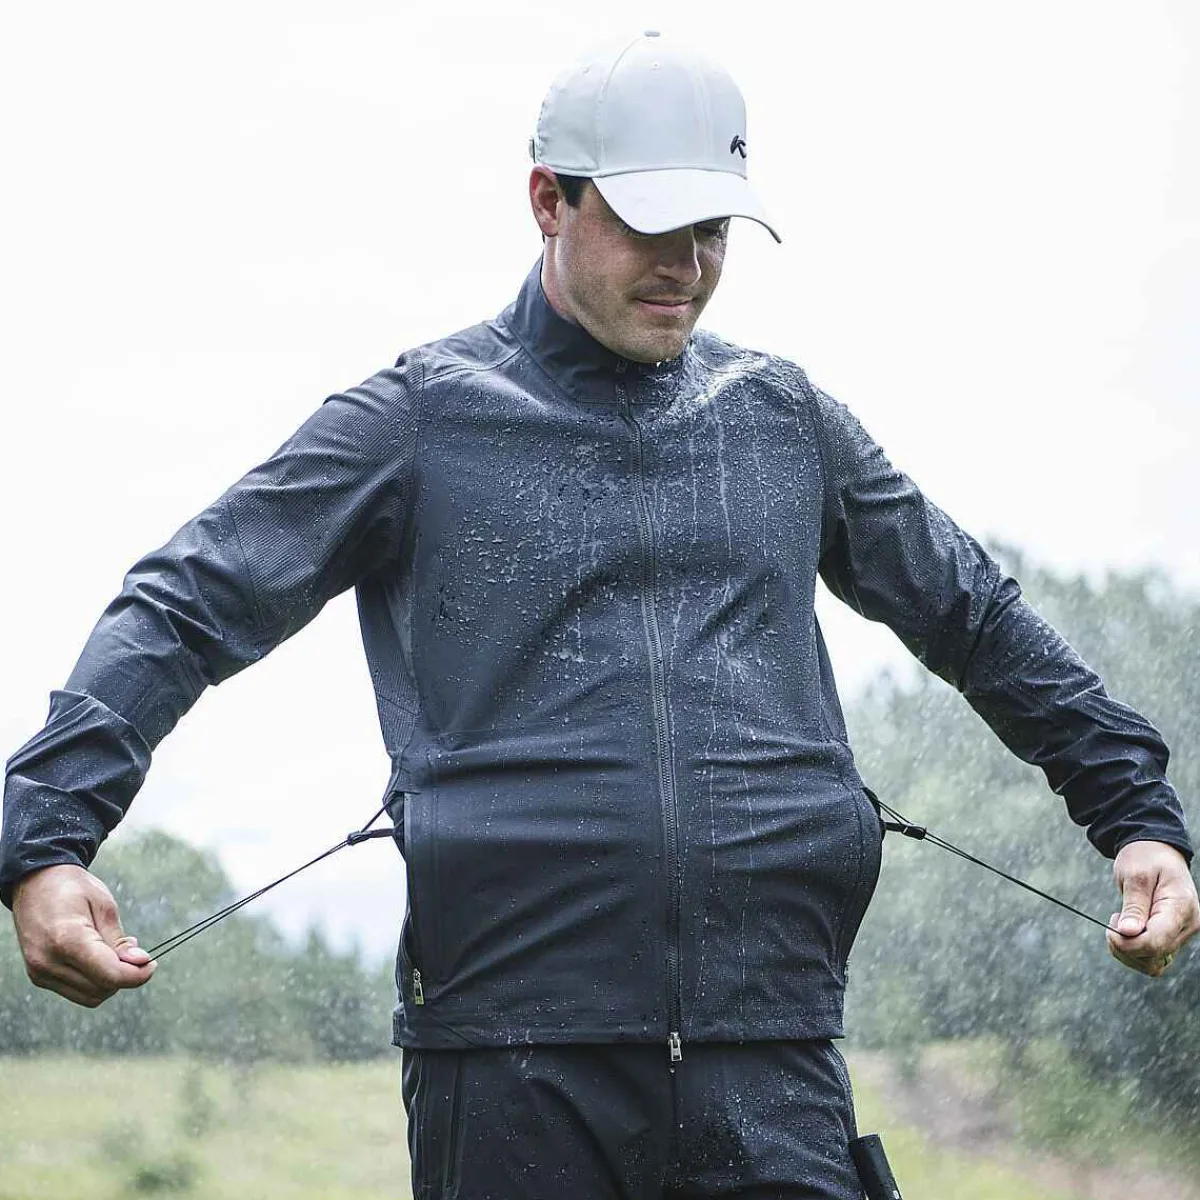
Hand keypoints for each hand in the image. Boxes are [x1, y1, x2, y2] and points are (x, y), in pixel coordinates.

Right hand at [11, 864, 155, 1006]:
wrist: (36, 883)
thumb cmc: (73, 889)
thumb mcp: (104, 906)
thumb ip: (119, 940)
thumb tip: (140, 963)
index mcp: (67, 940)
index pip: (110, 975)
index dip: (137, 975)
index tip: (151, 964)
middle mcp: (49, 962)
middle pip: (101, 989)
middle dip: (125, 976)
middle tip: (136, 953)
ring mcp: (40, 972)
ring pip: (89, 997)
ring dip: (109, 981)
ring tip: (115, 952)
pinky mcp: (38, 976)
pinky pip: (75, 991)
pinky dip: (93, 982)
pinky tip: (98, 958)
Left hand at [1107, 840, 1199, 976]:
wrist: (1156, 850)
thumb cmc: (1145, 858)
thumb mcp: (1135, 875)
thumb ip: (1133, 906)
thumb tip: (1128, 933)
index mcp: (1181, 908)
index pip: (1156, 942)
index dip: (1128, 943)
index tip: (1110, 925)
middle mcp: (1187, 925)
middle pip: (1154, 956)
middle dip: (1125, 946)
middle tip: (1112, 921)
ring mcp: (1181, 933)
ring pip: (1153, 964)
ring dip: (1128, 952)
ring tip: (1118, 925)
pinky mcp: (1171, 937)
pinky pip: (1153, 957)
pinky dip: (1134, 952)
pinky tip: (1125, 932)